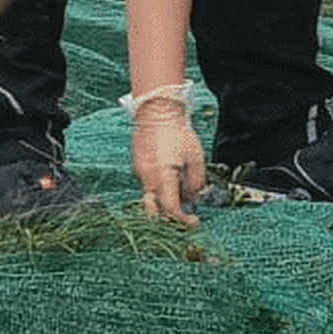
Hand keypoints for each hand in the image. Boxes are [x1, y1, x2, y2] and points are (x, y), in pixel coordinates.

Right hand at [129, 98, 206, 224]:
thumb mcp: (196, 160)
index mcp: (162, 178)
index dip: (183, 221)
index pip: (170, 210)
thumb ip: (195, 184)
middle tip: (183, 217)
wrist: (156, 112)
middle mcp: (146, 179)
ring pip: (149, 199)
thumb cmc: (178, 134)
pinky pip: (147, 186)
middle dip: (167, 220)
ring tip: (180, 193)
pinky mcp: (137, 167)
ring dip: (163, 203)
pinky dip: (158, 190)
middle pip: (152, 213)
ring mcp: (139, 173)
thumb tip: (191, 199)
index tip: (194, 221)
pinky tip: (171, 179)